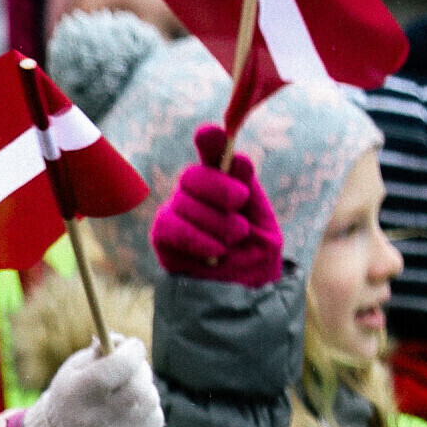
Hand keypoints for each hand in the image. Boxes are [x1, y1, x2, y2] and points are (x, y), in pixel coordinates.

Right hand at [22, 334, 162, 426]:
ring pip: (150, 400)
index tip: (133, 345)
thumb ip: (100, 350)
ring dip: (144, 388)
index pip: (117, 367)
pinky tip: (131, 409)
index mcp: (79, 393)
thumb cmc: (73, 395)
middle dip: (141, 369)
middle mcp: (96, 418)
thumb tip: (123, 342)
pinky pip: (155, 418)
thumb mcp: (75, 369)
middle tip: (133, 366)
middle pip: (138, 385)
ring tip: (128, 389)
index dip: (131, 351)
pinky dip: (148, 408)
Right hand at [149, 125, 284, 285]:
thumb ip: (249, 191)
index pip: (212, 154)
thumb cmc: (253, 256)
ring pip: (186, 203)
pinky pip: (172, 227)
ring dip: (217, 224)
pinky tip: (215, 254)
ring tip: (234, 241)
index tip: (211, 133)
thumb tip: (238, 158)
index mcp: (223, 182)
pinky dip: (198, 240)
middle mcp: (196, 193)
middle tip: (240, 203)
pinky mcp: (163, 235)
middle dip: (221, 189)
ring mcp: (176, 212)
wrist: (241, 294)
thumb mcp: (263, 221)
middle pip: (195, 176)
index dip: (211, 142)